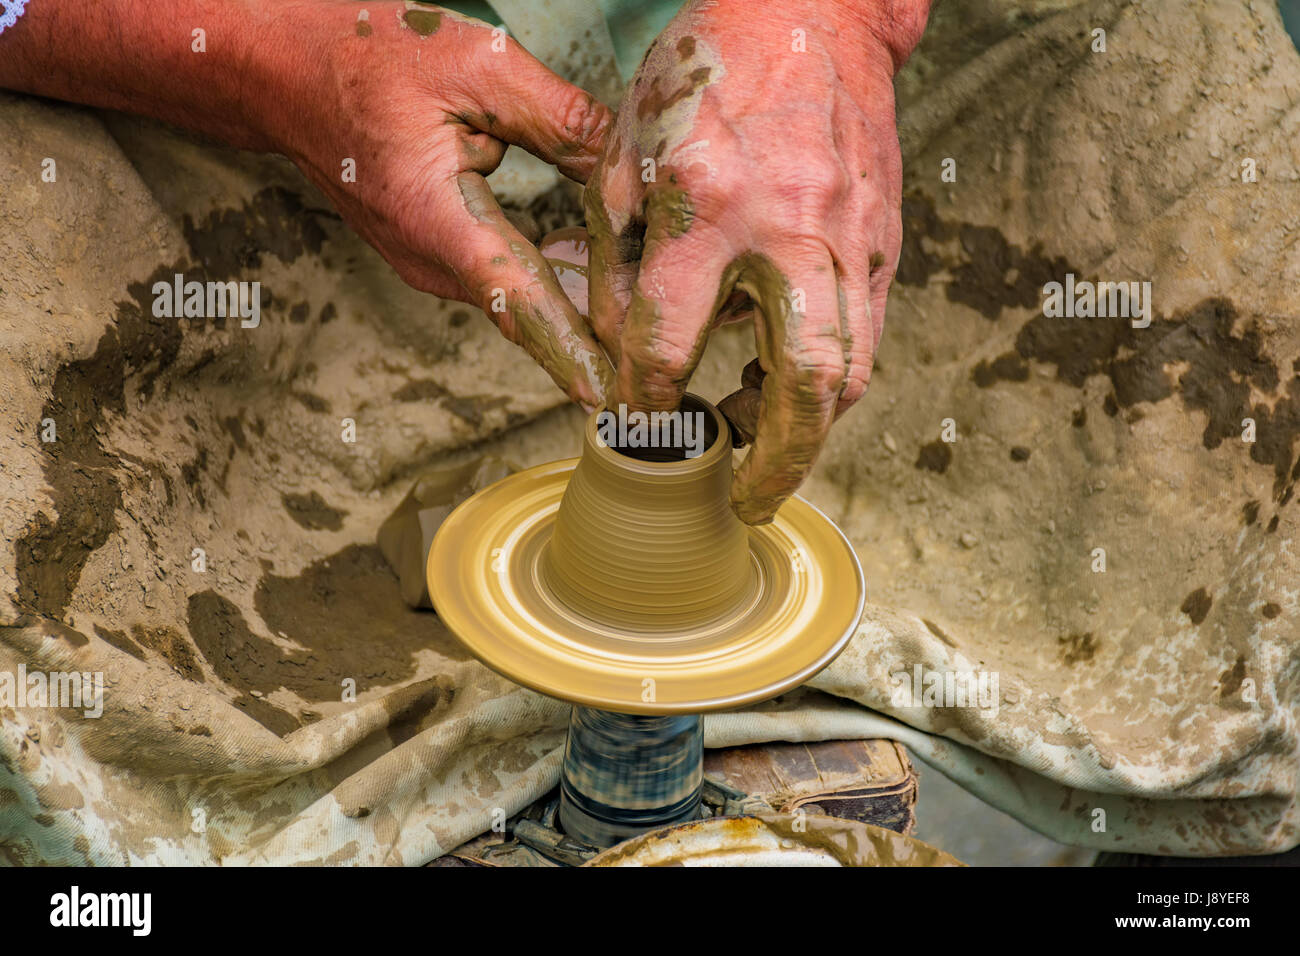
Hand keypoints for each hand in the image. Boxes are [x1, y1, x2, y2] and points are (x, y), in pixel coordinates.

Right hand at [265, 2, 614, 407]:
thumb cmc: (366, 56)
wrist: (283, 71)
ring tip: (646, 322)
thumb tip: (625, 168)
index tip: (607, 396)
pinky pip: (503, 274)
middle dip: (595, 335)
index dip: (565, 349)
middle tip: (659, 364)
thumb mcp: (476, 66)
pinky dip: (551, 277)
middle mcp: (430, 258)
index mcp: (436, 218)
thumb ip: (559, 120)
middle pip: (529, 309)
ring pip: (519, 294)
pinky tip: (601, 271)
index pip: (515, 299)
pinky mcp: (435, 252)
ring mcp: (429, 261)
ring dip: (579, 306)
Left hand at [585, 0, 928, 520]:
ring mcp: (849, 236)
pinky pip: (866, 331)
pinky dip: (830, 376)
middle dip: (776, 462)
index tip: (638, 422)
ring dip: (810, 431)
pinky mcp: (884, 237)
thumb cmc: (707, 72)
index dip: (646, 398)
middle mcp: (788, 229)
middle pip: (803, 384)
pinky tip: (790, 380)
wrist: (811, 12)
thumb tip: (620, 347)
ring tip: (765, 445)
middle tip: (746, 500)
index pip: (670, 341)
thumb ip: (618, 258)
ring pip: (850, 370)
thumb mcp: (626, 152)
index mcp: (706, 205)